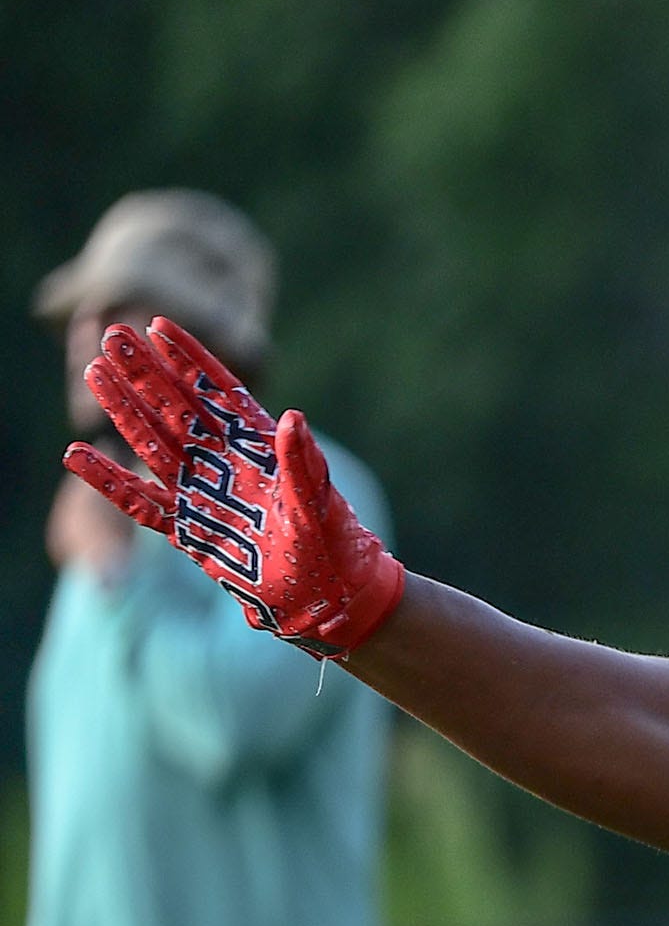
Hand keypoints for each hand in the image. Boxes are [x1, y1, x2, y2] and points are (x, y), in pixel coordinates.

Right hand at [63, 317, 403, 656]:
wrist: (327, 601)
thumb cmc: (334, 549)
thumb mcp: (318, 503)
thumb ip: (301, 462)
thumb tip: (293, 417)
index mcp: (260, 449)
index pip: (220, 392)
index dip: (191, 359)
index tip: (160, 324)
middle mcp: (226, 464)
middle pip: (177, 408)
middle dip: (147, 371)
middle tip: (111, 331)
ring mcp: (203, 494)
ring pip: (153, 443)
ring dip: (124, 409)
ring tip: (94, 371)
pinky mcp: (187, 530)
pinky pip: (139, 502)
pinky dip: (109, 480)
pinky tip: (77, 455)